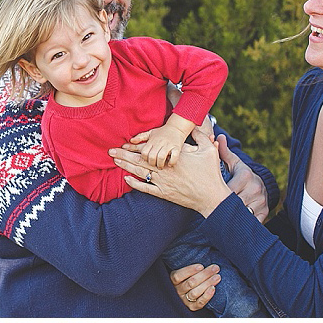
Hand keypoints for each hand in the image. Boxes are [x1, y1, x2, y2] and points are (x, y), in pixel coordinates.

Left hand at [111, 125, 227, 214]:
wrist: (211, 197)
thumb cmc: (211, 173)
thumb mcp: (208, 150)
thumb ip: (200, 136)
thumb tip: (196, 125)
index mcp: (173, 156)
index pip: (150, 149)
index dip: (136, 146)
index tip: (124, 142)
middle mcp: (164, 169)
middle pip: (140, 160)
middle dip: (123, 155)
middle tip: (110, 151)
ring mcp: (163, 182)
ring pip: (140, 172)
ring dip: (126, 166)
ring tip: (114, 161)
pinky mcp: (163, 193)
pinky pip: (146, 188)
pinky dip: (135, 184)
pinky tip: (126, 179)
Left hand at [134, 126, 185, 168]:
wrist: (177, 127)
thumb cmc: (162, 132)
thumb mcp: (150, 133)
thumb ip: (140, 137)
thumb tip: (131, 140)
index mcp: (152, 141)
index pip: (144, 152)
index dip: (144, 159)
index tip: (146, 161)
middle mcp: (159, 143)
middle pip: (151, 156)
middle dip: (151, 163)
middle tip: (153, 166)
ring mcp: (168, 145)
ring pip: (161, 157)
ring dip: (160, 164)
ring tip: (160, 166)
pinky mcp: (177, 147)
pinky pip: (174, 156)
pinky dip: (171, 162)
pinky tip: (169, 164)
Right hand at [170, 262, 219, 311]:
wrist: (187, 293)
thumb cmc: (187, 277)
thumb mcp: (184, 271)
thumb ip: (190, 267)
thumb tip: (204, 256)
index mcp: (173, 280)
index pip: (178, 276)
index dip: (189, 271)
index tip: (201, 266)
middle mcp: (177, 291)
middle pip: (190, 283)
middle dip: (204, 275)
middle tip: (215, 268)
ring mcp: (184, 300)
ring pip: (195, 292)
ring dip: (207, 283)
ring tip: (217, 277)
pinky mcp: (191, 307)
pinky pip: (199, 303)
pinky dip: (207, 296)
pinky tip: (213, 288)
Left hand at [217, 135, 269, 220]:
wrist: (263, 186)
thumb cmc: (243, 175)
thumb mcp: (235, 164)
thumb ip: (223, 153)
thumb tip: (217, 137)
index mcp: (246, 176)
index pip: (227, 189)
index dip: (217, 194)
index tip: (208, 197)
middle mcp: (255, 189)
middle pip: (233, 202)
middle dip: (222, 206)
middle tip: (212, 208)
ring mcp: (260, 202)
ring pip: (241, 213)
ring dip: (230, 216)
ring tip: (220, 215)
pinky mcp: (264, 213)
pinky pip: (250, 222)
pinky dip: (241, 223)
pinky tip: (232, 221)